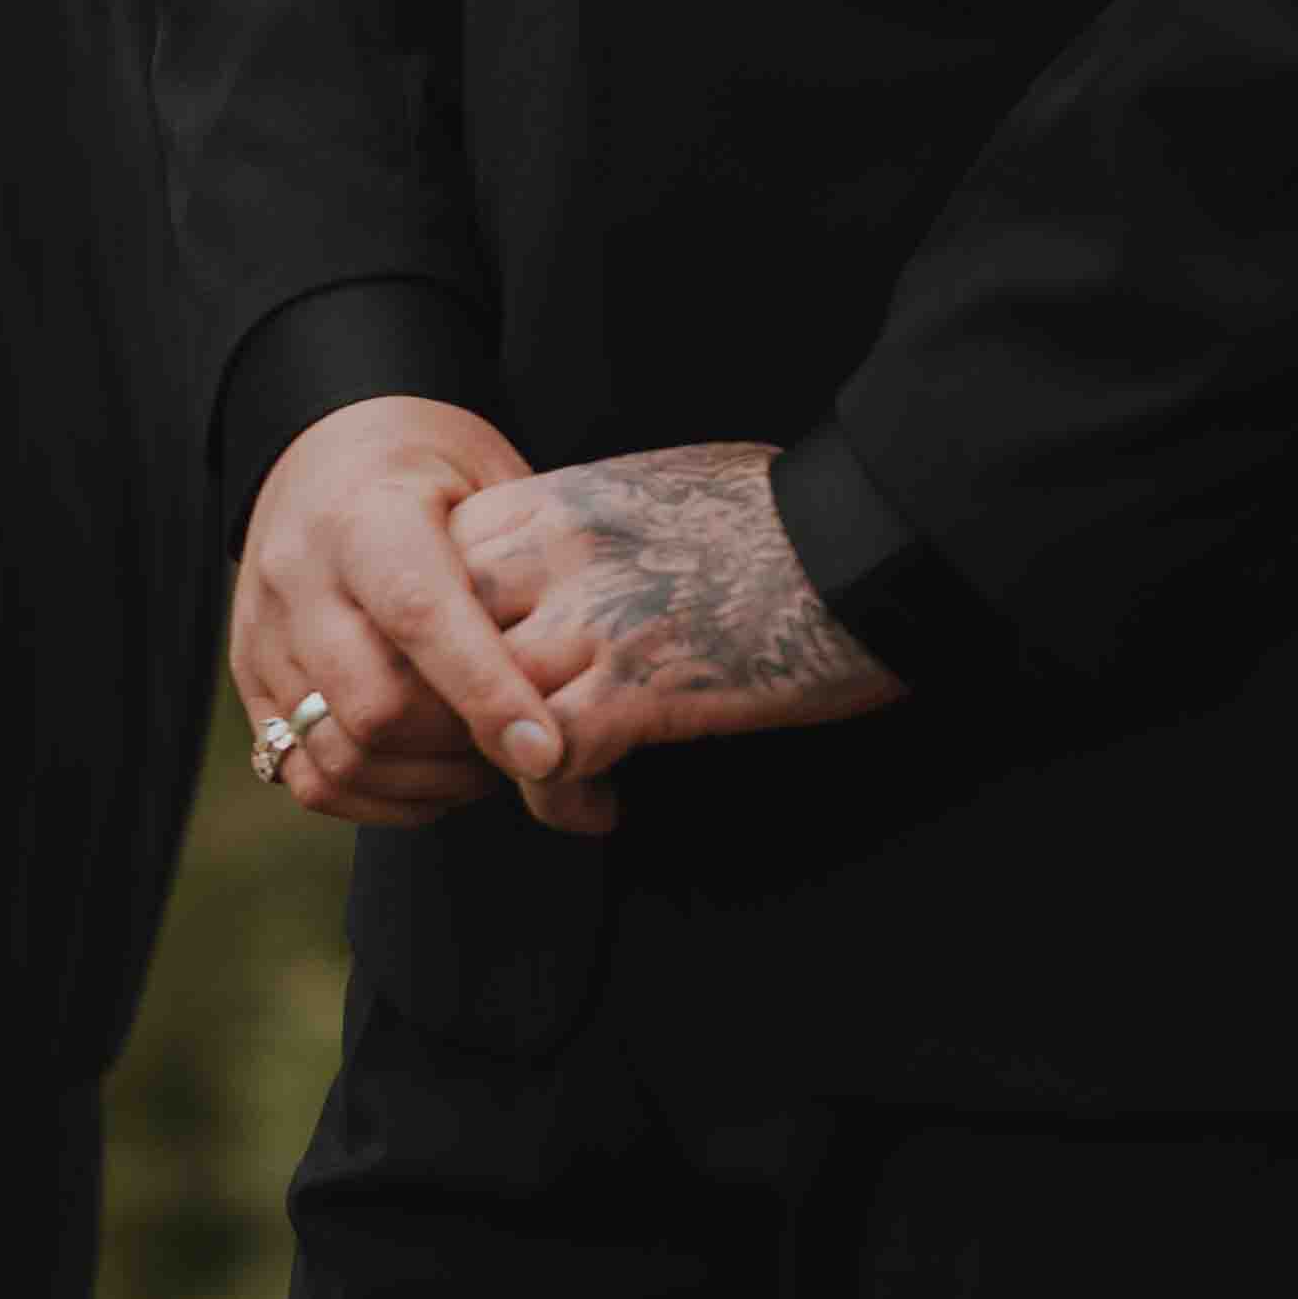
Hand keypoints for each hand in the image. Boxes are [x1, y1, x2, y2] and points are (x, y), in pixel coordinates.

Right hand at [233, 396, 581, 834]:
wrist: (327, 447)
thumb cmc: (436, 465)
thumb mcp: (492, 475)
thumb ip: (526, 560)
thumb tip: (593, 666)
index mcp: (364, 514)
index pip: (420, 616)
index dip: (486, 692)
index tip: (548, 751)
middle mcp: (298, 577)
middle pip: (374, 707)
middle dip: (462, 750)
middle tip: (529, 750)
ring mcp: (264, 635)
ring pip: (337, 756)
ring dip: (426, 785)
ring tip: (487, 766)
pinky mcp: (250, 681)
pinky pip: (305, 776)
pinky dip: (378, 800)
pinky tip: (434, 781)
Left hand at [446, 442, 897, 833]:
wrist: (868, 534)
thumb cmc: (775, 513)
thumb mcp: (643, 492)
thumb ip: (570, 535)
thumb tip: (540, 579)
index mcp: (549, 502)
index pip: (429, 580)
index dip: (440, 643)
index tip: (474, 681)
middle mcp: (552, 555)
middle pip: (434, 651)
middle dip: (454, 712)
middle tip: (492, 748)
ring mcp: (591, 619)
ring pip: (477, 714)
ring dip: (506, 764)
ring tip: (554, 781)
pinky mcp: (639, 686)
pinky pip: (547, 764)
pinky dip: (563, 801)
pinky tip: (602, 806)